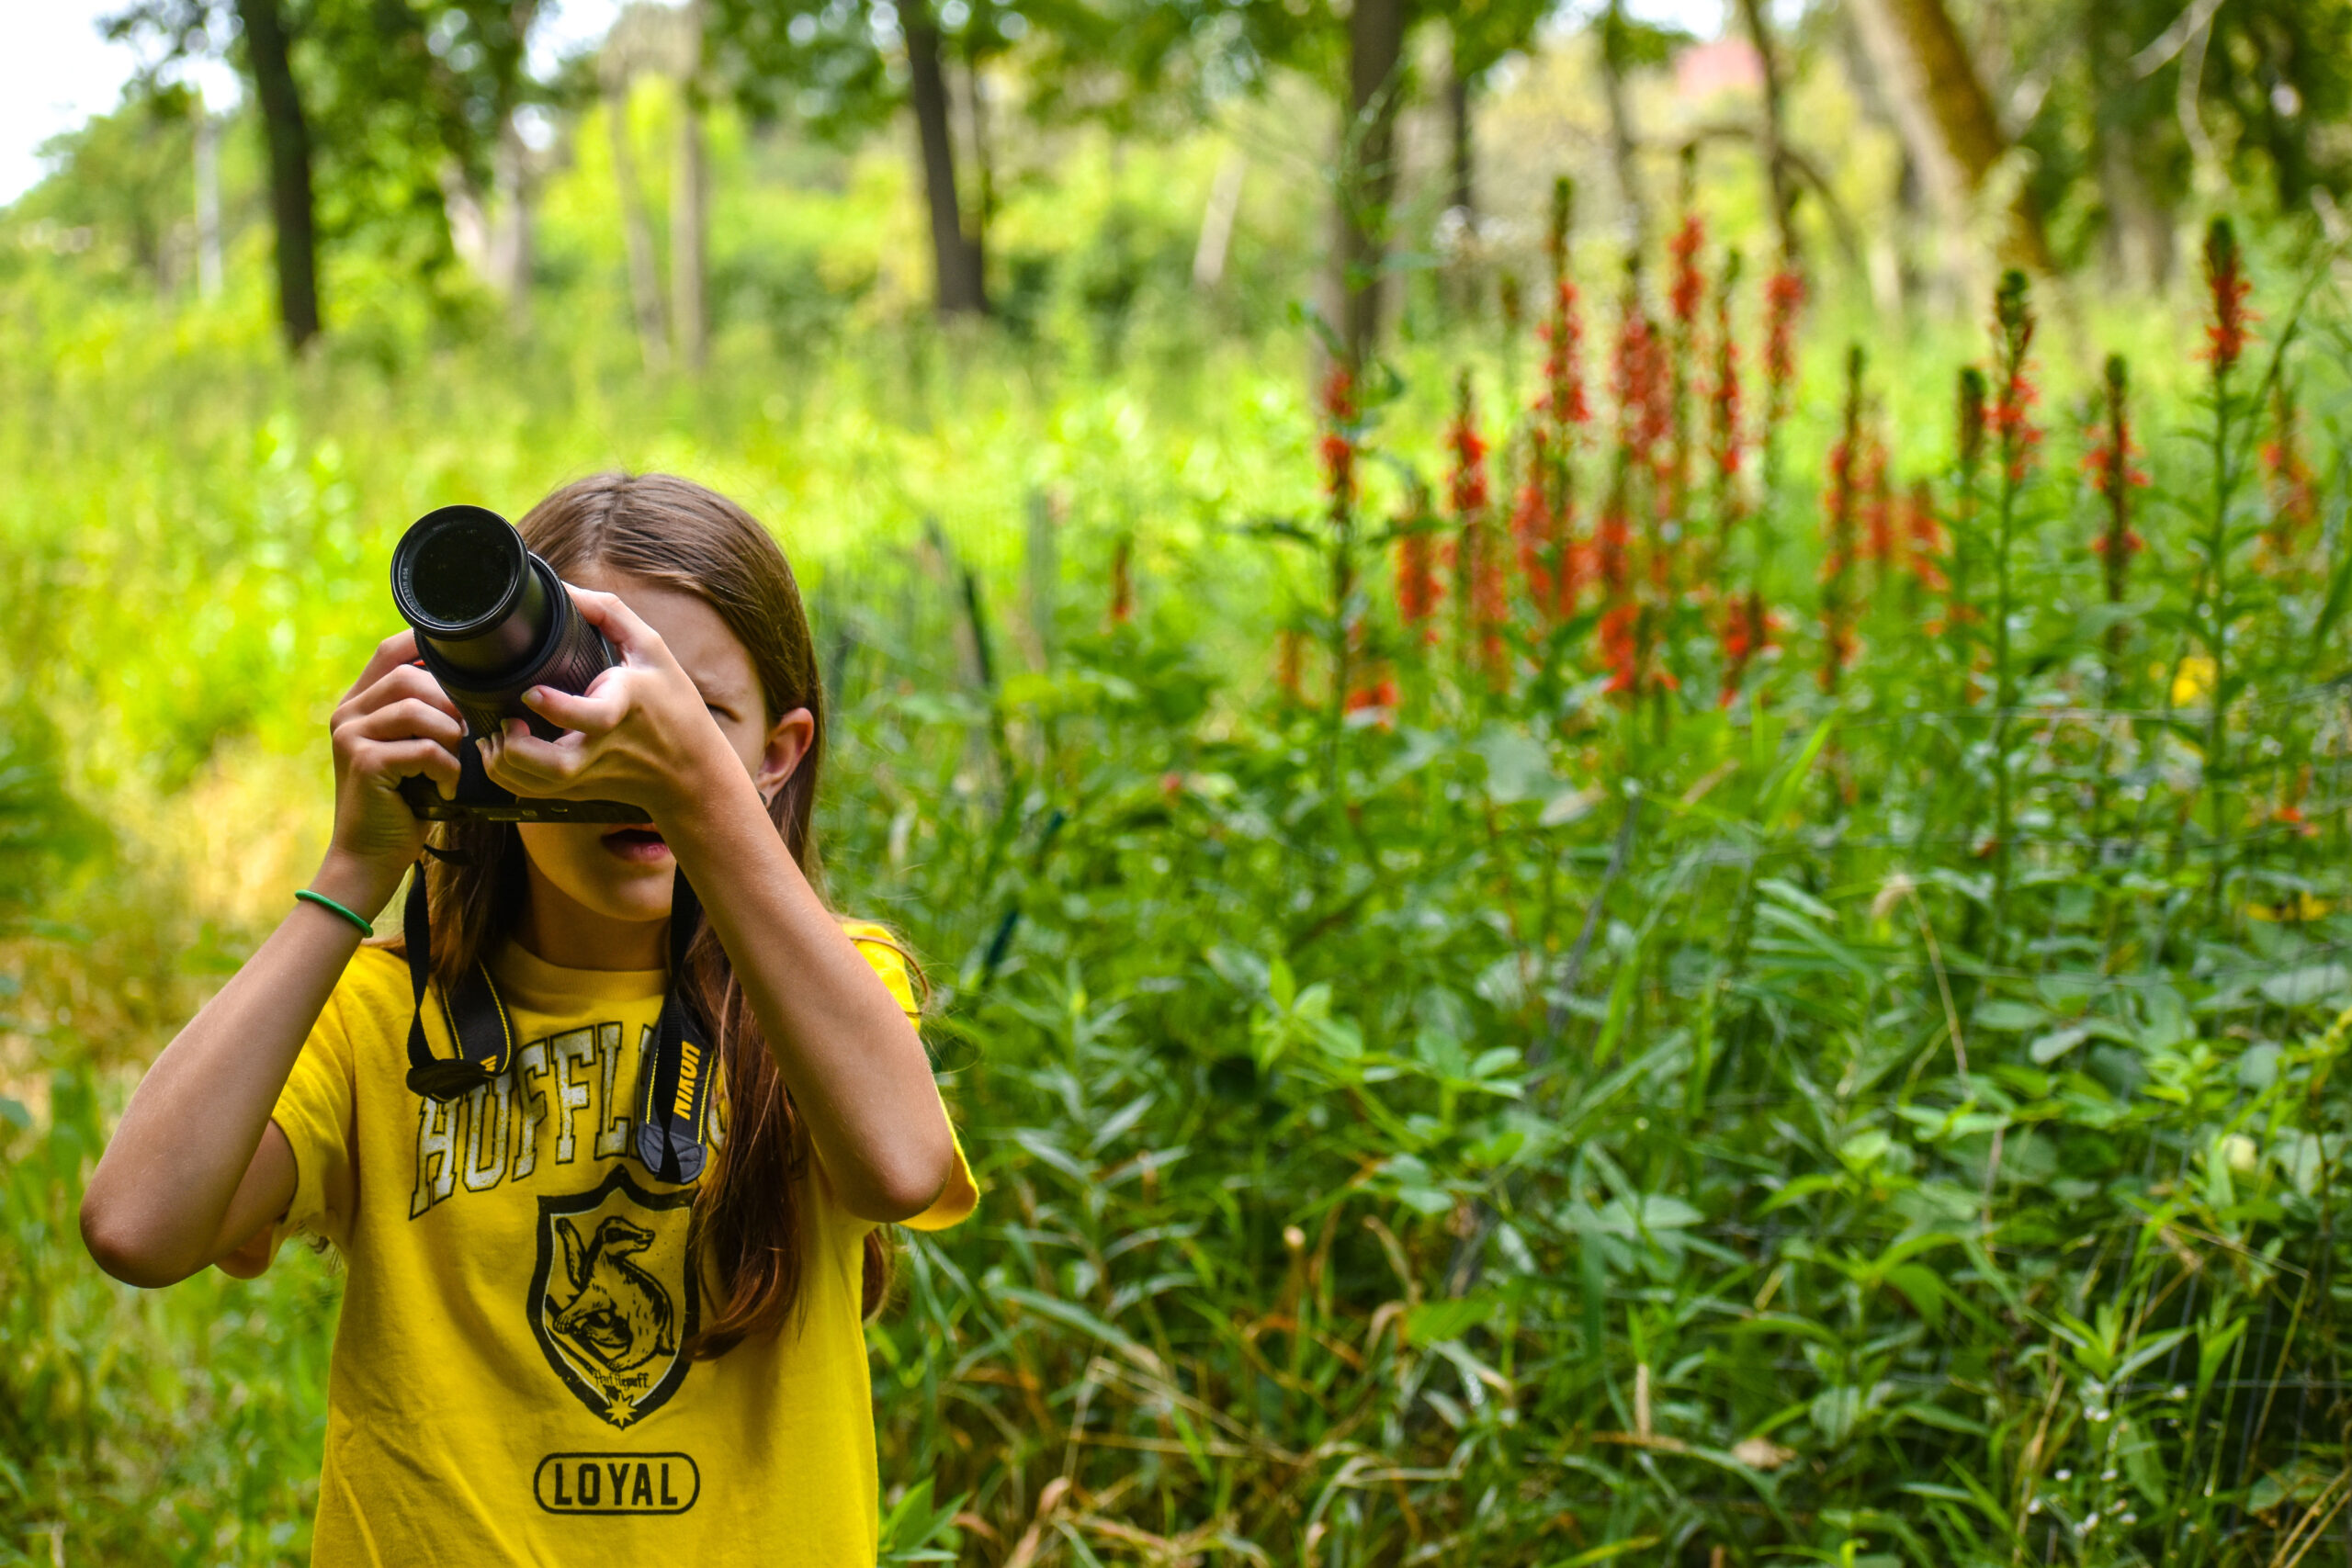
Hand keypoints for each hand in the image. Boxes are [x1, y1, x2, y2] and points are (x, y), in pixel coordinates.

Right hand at [318, 631, 465, 913]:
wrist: (369, 859)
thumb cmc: (404, 806)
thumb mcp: (414, 753)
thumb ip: (427, 717)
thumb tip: (474, 686)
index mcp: (358, 705)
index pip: (389, 651)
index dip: (425, 642)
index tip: (464, 653)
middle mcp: (347, 714)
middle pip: (409, 676)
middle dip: (451, 703)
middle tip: (467, 736)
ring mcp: (350, 736)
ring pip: (417, 708)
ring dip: (451, 737)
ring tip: (455, 764)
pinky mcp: (363, 762)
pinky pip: (423, 748)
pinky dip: (446, 768)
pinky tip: (446, 787)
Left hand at [476, 586, 741, 827]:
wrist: (692, 772)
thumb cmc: (674, 706)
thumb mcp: (653, 651)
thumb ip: (610, 614)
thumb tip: (564, 589)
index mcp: (626, 707)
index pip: (594, 717)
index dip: (558, 708)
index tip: (531, 693)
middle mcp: (604, 746)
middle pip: (554, 765)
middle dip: (516, 748)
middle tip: (506, 721)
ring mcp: (589, 774)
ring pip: (534, 784)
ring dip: (502, 762)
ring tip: (496, 733)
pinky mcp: (578, 791)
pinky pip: (531, 792)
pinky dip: (506, 775)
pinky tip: (500, 749)